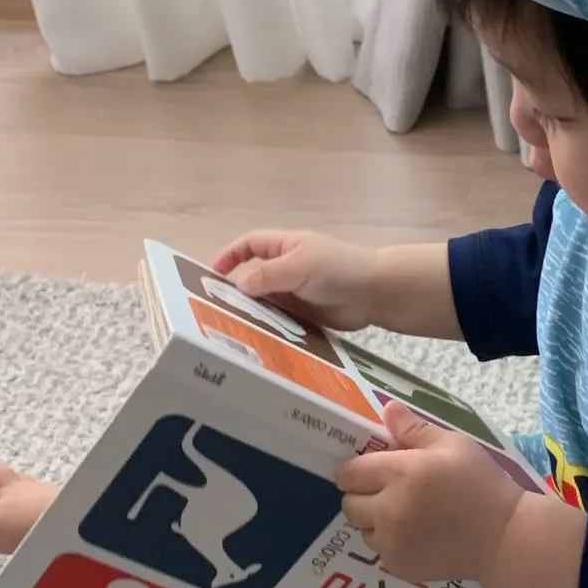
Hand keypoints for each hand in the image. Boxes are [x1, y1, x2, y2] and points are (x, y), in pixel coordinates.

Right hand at [210, 229, 379, 332]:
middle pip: (253, 278)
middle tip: (213, 312)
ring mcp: (296, 293)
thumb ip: (267, 275)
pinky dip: (268, 329)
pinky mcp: (305, 315)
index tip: (211, 274)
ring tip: (230, 332)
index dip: (230, 256)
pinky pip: (280, 321)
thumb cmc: (338, 269)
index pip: (249, 245)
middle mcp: (287, 269)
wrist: (376, 293)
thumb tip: (237, 285)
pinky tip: (256, 342)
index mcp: (285, 247)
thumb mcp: (298, 266)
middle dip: (235, 292)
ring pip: (265, 303)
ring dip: (251, 314)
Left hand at [337, 403, 523, 585]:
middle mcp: (388, 509)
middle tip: (391, 492)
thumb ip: (414, 428)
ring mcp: (391, 542)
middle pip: (348, 503)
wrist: (504, 537)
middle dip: (363, 495)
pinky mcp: (399, 566)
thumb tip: (386, 409)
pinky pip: (380, 551)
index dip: (358, 469)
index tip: (374, 469)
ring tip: (406, 516)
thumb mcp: (454, 445)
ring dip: (376, 521)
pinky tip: (417, 536)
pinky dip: (391, 543)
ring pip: (362, 529)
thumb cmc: (481, 483)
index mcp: (400, 473)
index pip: (348, 473)